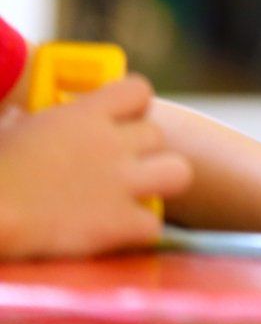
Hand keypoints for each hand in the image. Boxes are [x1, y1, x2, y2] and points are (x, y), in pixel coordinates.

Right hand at [0, 76, 190, 257]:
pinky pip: (152, 224)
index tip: (116, 123)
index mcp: (85, 114)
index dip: (132, 108)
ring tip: (131, 196)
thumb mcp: (19, 128)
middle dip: (140, 152)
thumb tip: (31, 114)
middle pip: (157, 136)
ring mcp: (120, 182)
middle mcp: (111, 143)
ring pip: (177, 172)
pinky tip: (114, 233)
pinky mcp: (116, 223)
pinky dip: (136, 231)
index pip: (138, 91)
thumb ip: (48, 120)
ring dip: (158, 184)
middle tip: (115, 170)